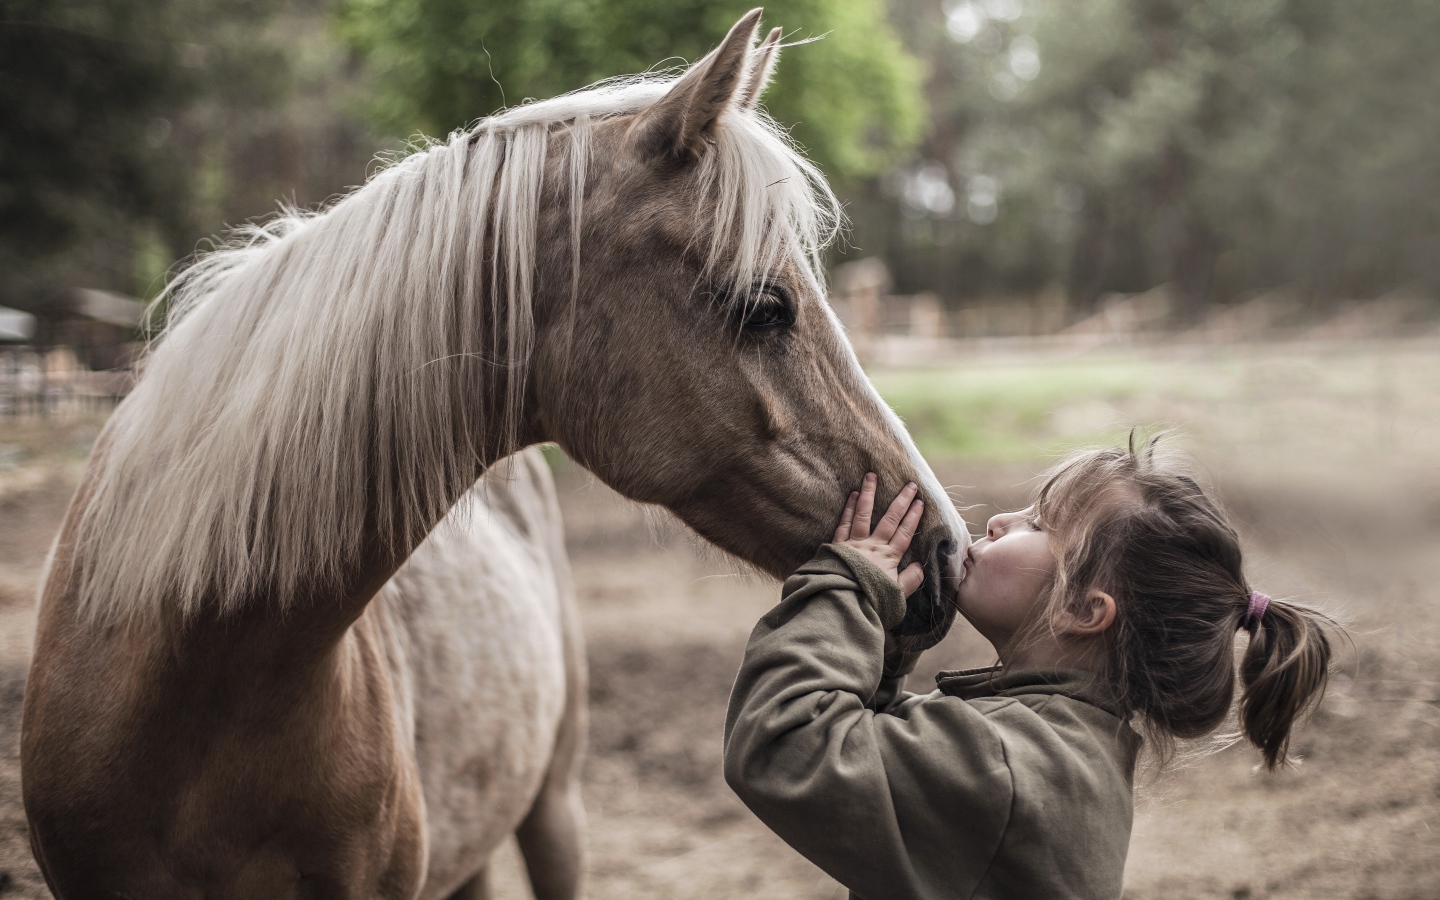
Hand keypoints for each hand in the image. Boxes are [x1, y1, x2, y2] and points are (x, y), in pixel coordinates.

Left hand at [833, 473, 925, 596]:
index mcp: (888, 559)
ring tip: (871, 476)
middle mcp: (873, 547)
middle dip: (901, 501)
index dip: (913, 518)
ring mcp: (854, 544)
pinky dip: (848, 508)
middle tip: (909, 484)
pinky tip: (851, 495)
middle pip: (889, 519)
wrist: (842, 604)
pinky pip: (844, 523)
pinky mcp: (837, 545)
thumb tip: (921, 566)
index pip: (904, 534)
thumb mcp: (896, 596)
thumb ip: (910, 581)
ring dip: (869, 494)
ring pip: (863, 514)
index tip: (920, 502)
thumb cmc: (870, 603)